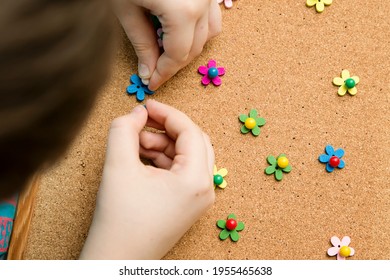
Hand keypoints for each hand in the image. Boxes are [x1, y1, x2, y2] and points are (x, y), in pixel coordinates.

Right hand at [80, 99, 214, 258]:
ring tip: (135, 145)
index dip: (167, 113)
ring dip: (163, 144)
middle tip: (142, 122)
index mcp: (196, 179)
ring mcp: (198, 198)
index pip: (189, 131)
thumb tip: (137, 113)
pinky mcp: (187, 204)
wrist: (117, 260)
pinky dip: (163, 160)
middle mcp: (204, 189)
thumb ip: (124, 129)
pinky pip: (181, 171)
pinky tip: (141, 158)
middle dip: (166, 128)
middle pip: (193, 142)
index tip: (146, 104)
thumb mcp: (118, 166)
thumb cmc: (119, 219)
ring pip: (186, 156)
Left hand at [112, 0, 221, 89]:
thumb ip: (142, 44)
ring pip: (209, 33)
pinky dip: (198, 28)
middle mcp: (203, 3)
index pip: (177, 55)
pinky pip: (212, 15)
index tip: (151, 82)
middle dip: (174, 64)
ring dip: (188, 47)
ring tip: (164, 50)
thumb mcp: (127, 9)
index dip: (164, 73)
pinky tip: (178, 29)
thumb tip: (147, 72)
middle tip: (154, 71)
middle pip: (194, 48)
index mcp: (183, 11)